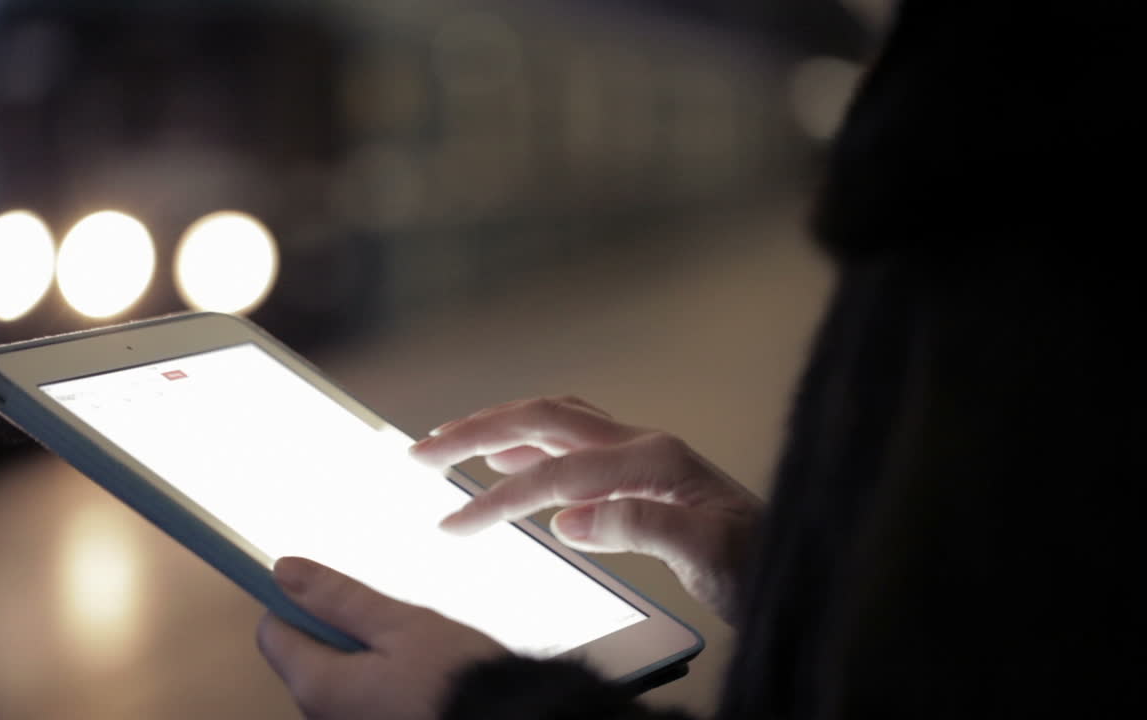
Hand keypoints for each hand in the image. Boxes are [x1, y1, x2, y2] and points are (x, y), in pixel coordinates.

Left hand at [257, 557, 507, 719]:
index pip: (272, 631)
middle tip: (391, 623)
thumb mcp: (399, 623)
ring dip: (363, 655)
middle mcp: (320, 715)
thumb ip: (338, 597)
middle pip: (305, 655)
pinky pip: (360, 697)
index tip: (335, 591)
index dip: (298, 602)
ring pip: (336, 676)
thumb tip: (284, 571)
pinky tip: (418, 676)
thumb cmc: (456, 679)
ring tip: (413, 651)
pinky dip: (379, 680)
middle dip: (339, 630)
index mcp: (317, 684)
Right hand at [410, 396, 762, 622]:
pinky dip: (528, 443)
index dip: (498, 499)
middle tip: (419, 451)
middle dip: (475, 432)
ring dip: (496, 428)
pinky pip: (570, 442)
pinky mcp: (639, 473)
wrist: (802, 566)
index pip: (556, 474)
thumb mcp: (711, 555)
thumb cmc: (762, 565)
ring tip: (446, 443)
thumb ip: (643, 526)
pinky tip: (508, 458)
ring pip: (553, 422)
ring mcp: (641, 454)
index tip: (452, 526)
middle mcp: (643, 446)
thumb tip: (569, 516)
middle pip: (543, 420)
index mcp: (654, 461)